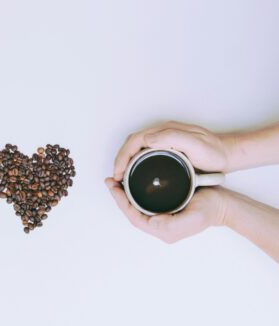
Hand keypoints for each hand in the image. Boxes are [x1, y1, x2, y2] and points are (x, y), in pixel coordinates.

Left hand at [105, 178, 226, 243]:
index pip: (133, 216)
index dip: (121, 202)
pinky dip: (134, 191)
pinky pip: (144, 201)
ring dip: (124, 194)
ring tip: (116, 181)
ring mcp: (161, 216)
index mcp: (162, 230)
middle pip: (131, 211)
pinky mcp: (165, 207)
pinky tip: (131, 182)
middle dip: (118, 197)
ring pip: (136, 206)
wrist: (223, 204)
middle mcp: (159, 225)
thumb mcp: (193, 218)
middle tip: (110, 182)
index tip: (113, 188)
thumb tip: (153, 222)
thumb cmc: (209, 210)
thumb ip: (172, 224)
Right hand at [113, 121, 229, 180]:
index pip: (134, 141)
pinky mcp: (166, 149)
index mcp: (164, 131)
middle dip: (120, 160)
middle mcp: (161, 134)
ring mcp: (163, 141)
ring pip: (135, 149)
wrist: (227, 155)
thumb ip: (172, 138)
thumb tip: (146, 139)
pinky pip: (143, 154)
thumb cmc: (214, 152)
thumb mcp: (195, 144)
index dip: (123, 156)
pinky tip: (133, 173)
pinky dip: (133, 163)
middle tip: (115, 177)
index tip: (118, 172)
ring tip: (121, 177)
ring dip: (125, 161)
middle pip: (131, 144)